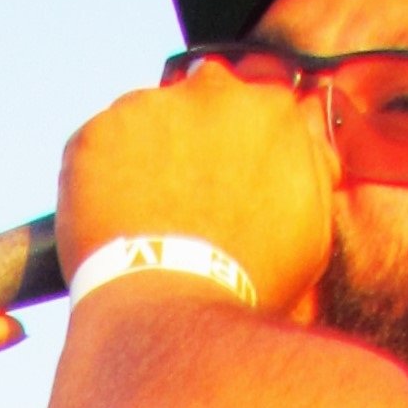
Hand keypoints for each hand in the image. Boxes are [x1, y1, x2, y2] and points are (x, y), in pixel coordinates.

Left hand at [56, 67, 335, 317]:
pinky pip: (97, 147)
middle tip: (184, 196)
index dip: (238, 138)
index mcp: (270, 109)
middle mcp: (211, 91)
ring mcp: (149, 107)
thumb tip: (308, 139)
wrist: (176, 315)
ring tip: (148, 219)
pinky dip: (101, 178)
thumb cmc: (251, 284)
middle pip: (197, 99)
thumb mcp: (310, 231)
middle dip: (191, 136)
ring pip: (145, 120)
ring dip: (145, 155)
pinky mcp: (96, 133)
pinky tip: (116, 222)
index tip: (226, 171)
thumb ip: (311, 170)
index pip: (255, 100)